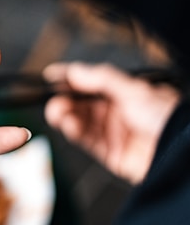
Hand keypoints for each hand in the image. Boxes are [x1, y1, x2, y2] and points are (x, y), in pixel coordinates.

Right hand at [44, 62, 179, 183]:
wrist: (181, 155)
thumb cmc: (167, 118)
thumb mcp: (133, 90)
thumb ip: (101, 79)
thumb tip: (74, 70)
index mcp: (124, 90)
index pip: (91, 81)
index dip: (69, 78)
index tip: (49, 76)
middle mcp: (117, 110)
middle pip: (82, 102)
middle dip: (64, 99)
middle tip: (52, 100)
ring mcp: (113, 131)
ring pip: (80, 120)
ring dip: (65, 115)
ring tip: (57, 113)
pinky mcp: (111, 152)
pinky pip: (86, 140)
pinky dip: (74, 132)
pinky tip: (68, 125)